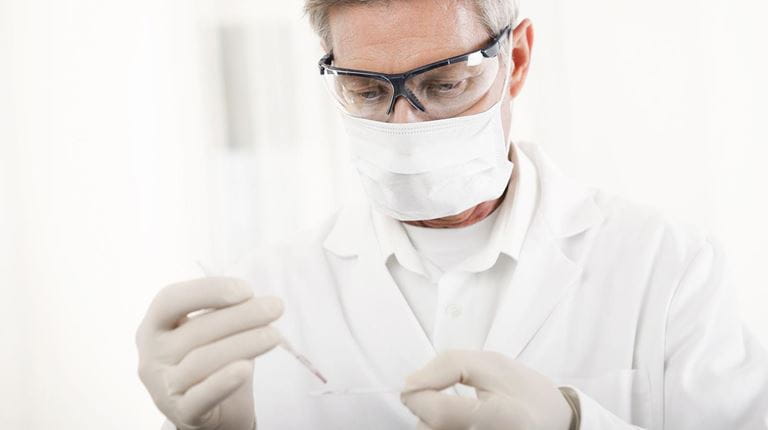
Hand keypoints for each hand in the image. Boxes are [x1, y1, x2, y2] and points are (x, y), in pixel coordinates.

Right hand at [136, 277, 283, 429]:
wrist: (216, 411)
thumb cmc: (214, 360)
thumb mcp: (216, 332)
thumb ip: (225, 313)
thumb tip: (258, 303)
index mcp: (155, 326)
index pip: (171, 300)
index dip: (208, 291)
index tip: (246, 290)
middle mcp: (151, 355)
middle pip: (196, 330)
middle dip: (241, 316)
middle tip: (275, 308)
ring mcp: (162, 386)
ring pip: (202, 360)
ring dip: (243, 344)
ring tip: (274, 335)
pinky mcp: (180, 413)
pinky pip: (202, 396)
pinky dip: (223, 382)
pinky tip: (244, 370)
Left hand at [400, 350, 573, 429]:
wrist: (554, 422)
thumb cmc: (522, 389)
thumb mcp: (491, 364)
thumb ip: (448, 366)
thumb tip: (410, 386)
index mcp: (504, 417)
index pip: (441, 414)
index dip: (418, 397)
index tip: (413, 387)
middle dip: (426, 410)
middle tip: (447, 399)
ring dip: (432, 424)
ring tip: (459, 415)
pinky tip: (458, 424)